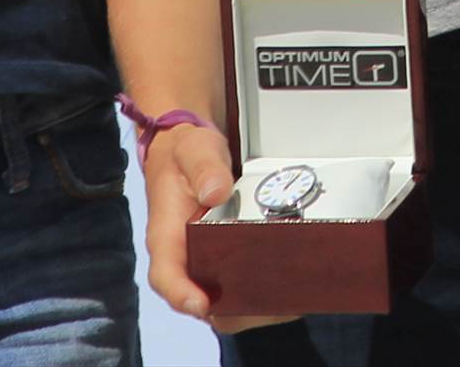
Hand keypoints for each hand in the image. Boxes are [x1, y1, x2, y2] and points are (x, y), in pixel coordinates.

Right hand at [141, 122, 297, 334]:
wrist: (190, 156)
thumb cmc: (187, 155)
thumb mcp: (193, 150)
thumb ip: (204, 167)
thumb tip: (215, 192)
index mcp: (167, 237)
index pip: (165, 275)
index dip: (181, 294)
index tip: (202, 304)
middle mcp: (185, 260)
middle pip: (202, 301)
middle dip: (235, 310)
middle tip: (271, 303)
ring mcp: (206, 266)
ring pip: (226, 303)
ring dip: (257, 305)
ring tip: (291, 298)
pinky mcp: (225, 264)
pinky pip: (242, 289)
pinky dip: (266, 292)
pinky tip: (294, 286)